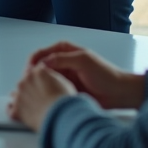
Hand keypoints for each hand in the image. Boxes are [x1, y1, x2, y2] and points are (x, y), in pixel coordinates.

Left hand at [7, 62, 75, 130]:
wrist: (61, 116)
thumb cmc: (65, 101)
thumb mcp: (64, 82)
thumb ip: (52, 76)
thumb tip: (48, 77)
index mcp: (37, 72)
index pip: (34, 72)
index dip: (38, 80)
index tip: (40, 86)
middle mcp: (25, 80)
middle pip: (24, 82)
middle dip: (29, 89)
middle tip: (38, 98)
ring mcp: (19, 95)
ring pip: (15, 95)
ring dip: (21, 99)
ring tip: (30, 106)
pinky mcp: (16, 109)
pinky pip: (10, 110)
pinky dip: (14, 112)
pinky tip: (19, 113)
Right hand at [27, 42, 144, 108]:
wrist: (119, 93)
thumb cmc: (105, 74)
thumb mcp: (83, 61)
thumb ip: (62, 59)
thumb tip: (43, 63)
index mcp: (64, 49)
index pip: (41, 53)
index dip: (32, 62)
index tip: (29, 74)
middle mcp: (62, 61)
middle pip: (40, 66)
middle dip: (33, 75)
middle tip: (29, 86)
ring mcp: (63, 75)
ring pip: (44, 79)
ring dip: (39, 85)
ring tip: (35, 93)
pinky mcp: (66, 88)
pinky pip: (52, 89)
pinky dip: (46, 92)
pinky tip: (44, 98)